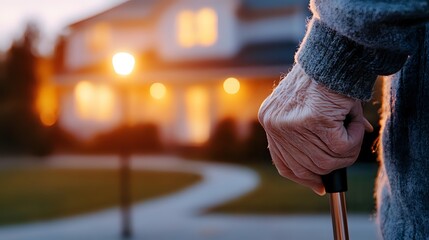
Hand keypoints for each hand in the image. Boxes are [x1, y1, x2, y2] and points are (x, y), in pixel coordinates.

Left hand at [258, 64, 372, 194]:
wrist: (333, 56)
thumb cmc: (323, 80)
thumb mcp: (308, 109)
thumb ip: (313, 138)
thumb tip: (332, 166)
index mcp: (270, 121)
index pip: (284, 164)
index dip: (304, 177)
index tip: (319, 185)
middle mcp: (275, 125)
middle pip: (309, 167)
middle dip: (334, 162)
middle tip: (348, 146)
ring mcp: (292, 125)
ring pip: (329, 161)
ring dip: (348, 147)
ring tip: (353, 125)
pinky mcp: (313, 121)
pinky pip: (343, 147)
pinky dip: (356, 137)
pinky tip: (355, 121)